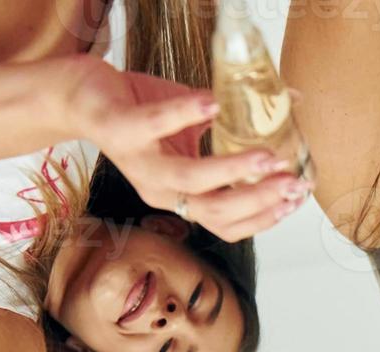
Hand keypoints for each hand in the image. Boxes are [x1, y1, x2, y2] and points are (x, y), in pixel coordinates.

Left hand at [66, 60, 310, 241]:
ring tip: (267, 155)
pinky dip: (186, 115)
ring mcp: (139, 163)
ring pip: (189, 181)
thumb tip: (291, 108)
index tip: (295, 201)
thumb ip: (233, 128)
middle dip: (260, 200)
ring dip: (232, 171)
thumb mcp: (193, 130)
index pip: (226, 225)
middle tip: (293, 183)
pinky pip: (156, 125)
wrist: (84, 96)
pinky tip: (214, 102)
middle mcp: (160, 190)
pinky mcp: (120, 131)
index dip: (262, 219)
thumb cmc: (142, 113)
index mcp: (180, 196)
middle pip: (215, 213)